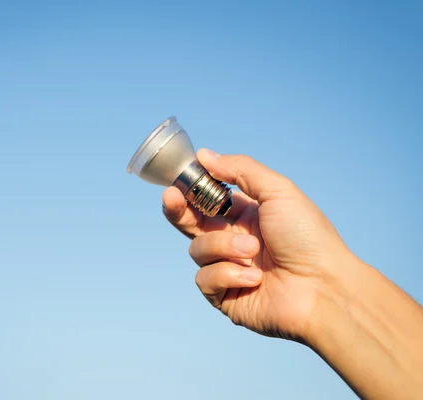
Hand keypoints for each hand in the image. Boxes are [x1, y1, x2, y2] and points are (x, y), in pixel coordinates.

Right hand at [163, 149, 357, 341]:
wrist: (325, 288)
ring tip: (254, 253)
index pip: (206, 200)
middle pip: (190, 223)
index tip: (179, 180)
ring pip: (197, 250)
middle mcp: (233, 241)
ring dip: (224, 247)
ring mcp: (228, 269)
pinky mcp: (225, 297)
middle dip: (177, 210)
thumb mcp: (278, 191)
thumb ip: (240, 170)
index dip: (189, 190)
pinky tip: (254, 279)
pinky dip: (228, 275)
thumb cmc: (308, 237)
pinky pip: (205, 279)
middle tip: (172, 198)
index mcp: (245, 216)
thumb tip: (205, 155)